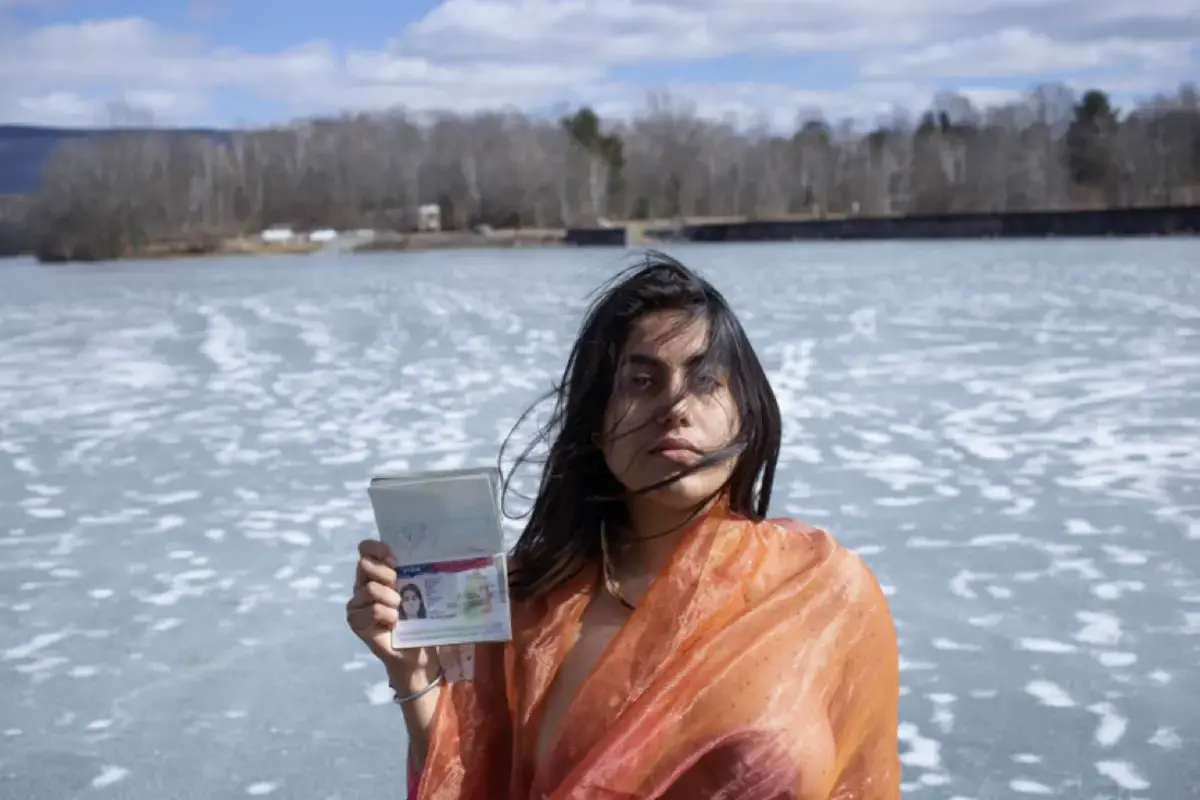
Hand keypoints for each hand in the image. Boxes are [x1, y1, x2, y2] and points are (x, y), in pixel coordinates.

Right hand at [345, 539, 437, 678]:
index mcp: (378, 570)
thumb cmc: (419, 615)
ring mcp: (357, 602)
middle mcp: (363, 583)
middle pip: (364, 565)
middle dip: (386, 574)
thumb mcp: (420, 588)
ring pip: (370, 589)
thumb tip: (425, 552)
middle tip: (399, 587)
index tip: (394, 559)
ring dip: (390, 599)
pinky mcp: (355, 620)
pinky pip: (372, 610)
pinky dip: (387, 615)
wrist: (416, 649)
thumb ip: (414, 570)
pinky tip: (393, 623)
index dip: (376, 548)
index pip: (366, 548)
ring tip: (399, 609)